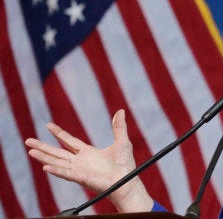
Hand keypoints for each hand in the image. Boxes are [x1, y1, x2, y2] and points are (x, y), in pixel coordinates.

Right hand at [24, 109, 153, 212]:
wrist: (127, 181)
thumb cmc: (125, 165)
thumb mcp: (122, 141)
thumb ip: (119, 127)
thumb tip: (120, 111)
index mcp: (88, 153)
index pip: (69, 141)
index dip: (58, 134)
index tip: (48, 126)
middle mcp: (80, 161)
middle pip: (57, 152)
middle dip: (43, 146)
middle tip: (28, 141)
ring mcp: (79, 170)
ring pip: (57, 162)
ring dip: (43, 157)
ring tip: (30, 151)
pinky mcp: (81, 178)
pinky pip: (66, 173)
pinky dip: (56, 170)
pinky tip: (45, 167)